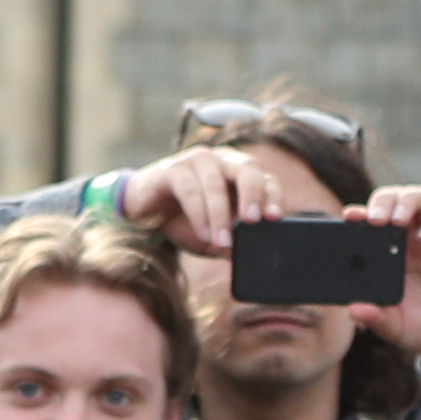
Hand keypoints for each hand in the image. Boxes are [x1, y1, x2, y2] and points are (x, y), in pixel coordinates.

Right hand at [120, 146, 286, 256]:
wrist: (145, 214)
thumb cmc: (187, 222)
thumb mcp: (217, 235)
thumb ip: (236, 243)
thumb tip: (252, 258)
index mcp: (242, 175)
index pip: (266, 180)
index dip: (273, 196)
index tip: (275, 217)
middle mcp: (224, 162)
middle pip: (247, 169)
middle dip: (252, 194)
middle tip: (253, 220)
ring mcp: (197, 161)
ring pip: (215, 184)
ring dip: (219, 215)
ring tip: (222, 241)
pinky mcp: (172, 168)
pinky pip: (189, 189)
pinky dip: (198, 214)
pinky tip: (203, 233)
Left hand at [345, 187, 420, 380]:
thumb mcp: (394, 327)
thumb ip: (374, 319)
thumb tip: (353, 310)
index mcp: (387, 251)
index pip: (371, 218)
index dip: (360, 212)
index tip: (350, 217)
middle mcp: (411, 238)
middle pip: (395, 198)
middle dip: (383, 201)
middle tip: (375, 220)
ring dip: (408, 201)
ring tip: (398, 220)